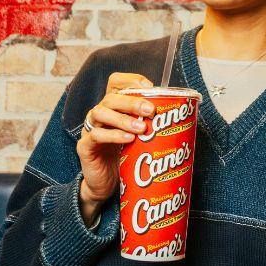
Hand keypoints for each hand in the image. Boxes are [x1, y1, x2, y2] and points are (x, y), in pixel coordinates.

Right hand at [76, 72, 155, 225]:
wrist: (105, 186)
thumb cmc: (124, 159)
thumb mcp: (139, 139)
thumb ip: (151, 126)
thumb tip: (180, 117)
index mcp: (113, 108)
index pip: (115, 83)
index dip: (130, 80)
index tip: (149, 87)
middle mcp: (100, 114)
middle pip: (111, 98)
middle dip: (132, 101)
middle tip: (150, 111)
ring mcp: (90, 129)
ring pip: (100, 113)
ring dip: (123, 119)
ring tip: (141, 128)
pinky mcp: (85, 147)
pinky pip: (96, 135)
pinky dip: (113, 135)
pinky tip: (128, 140)